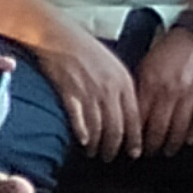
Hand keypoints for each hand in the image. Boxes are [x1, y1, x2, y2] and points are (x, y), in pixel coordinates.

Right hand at [35, 24, 142, 162]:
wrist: (57, 35)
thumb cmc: (83, 48)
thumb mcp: (111, 64)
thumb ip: (120, 87)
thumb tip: (124, 110)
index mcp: (124, 82)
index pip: (135, 118)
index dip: (135, 139)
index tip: (134, 152)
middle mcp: (110, 89)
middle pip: (118, 127)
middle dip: (116, 146)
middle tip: (112, 158)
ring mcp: (90, 92)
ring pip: (100, 127)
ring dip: (98, 144)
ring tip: (95, 152)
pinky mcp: (70, 93)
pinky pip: (79, 120)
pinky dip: (83, 133)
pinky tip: (83, 141)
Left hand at [133, 24, 192, 158]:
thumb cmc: (171, 46)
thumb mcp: (148, 62)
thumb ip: (140, 84)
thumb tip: (128, 106)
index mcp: (150, 81)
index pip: (139, 115)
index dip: (134, 133)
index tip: (129, 144)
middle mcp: (170, 90)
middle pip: (158, 125)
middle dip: (151, 144)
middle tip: (146, 155)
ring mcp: (191, 92)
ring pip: (179, 125)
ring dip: (172, 143)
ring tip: (167, 152)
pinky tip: (188, 141)